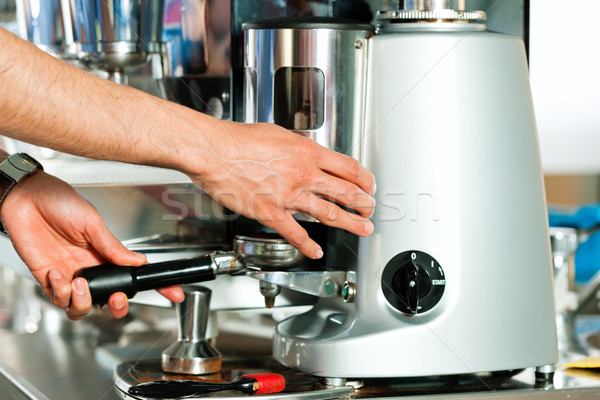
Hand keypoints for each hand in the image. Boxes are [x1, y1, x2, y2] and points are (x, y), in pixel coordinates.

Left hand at [0, 171, 183, 319]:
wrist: (24, 197)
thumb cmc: (57, 201)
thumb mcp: (92, 222)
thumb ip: (113, 247)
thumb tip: (138, 261)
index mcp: (104, 253)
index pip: (133, 274)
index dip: (154, 286)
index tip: (173, 292)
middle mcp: (89, 268)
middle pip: (109, 301)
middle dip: (116, 307)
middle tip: (117, 298)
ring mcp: (69, 275)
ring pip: (82, 308)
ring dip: (83, 300)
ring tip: (80, 283)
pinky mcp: (47, 278)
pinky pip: (57, 298)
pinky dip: (59, 289)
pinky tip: (56, 271)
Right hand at [188, 121, 376, 258]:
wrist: (213, 150)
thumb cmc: (239, 139)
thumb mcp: (279, 134)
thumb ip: (299, 148)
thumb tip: (310, 155)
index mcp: (307, 152)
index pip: (349, 167)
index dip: (365, 179)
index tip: (369, 185)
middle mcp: (303, 174)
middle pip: (347, 191)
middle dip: (364, 203)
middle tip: (371, 209)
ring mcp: (288, 195)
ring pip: (330, 213)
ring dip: (351, 223)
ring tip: (363, 228)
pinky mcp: (270, 212)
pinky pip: (295, 233)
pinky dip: (308, 245)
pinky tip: (315, 250)